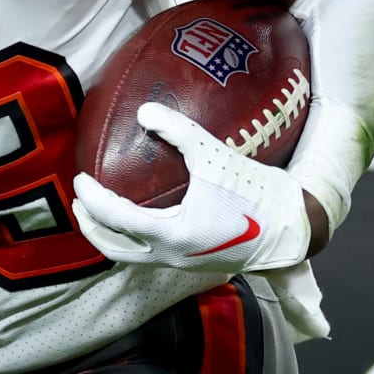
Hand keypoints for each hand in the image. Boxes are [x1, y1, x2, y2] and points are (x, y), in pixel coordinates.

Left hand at [73, 103, 312, 273]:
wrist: (294, 227)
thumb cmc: (256, 194)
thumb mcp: (215, 157)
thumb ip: (179, 132)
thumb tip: (144, 111)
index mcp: (172, 234)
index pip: (115, 219)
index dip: (92, 199)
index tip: (79, 179)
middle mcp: (173, 255)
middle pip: (114, 249)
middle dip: (92, 226)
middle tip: (80, 200)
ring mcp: (184, 262)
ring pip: (132, 256)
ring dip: (111, 236)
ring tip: (100, 210)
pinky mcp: (196, 261)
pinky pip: (151, 253)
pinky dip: (133, 239)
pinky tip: (137, 217)